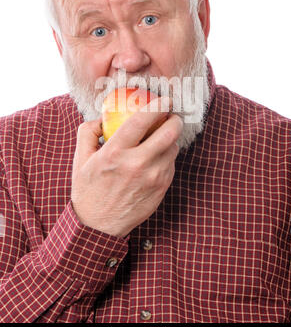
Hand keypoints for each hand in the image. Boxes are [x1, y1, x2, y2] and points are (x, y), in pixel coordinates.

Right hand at [71, 97, 182, 236]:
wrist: (98, 226)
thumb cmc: (88, 190)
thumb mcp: (81, 158)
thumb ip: (89, 131)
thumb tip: (104, 116)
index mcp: (115, 153)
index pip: (142, 120)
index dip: (158, 105)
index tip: (164, 99)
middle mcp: (137, 164)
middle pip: (169, 132)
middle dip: (174, 119)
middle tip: (170, 116)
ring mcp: (152, 178)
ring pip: (173, 148)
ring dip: (171, 139)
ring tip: (160, 138)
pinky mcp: (161, 189)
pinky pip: (171, 165)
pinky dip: (167, 157)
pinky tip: (156, 158)